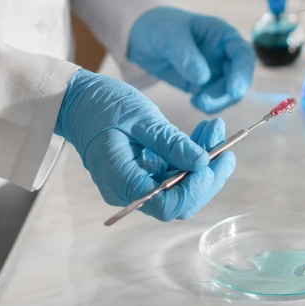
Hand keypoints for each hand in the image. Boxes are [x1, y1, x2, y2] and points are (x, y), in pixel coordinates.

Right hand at [55, 69, 234, 220]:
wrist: (77, 100)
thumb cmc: (101, 105)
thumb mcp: (140, 118)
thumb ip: (171, 142)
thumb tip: (203, 162)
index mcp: (122, 182)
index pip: (168, 205)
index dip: (196, 188)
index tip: (214, 161)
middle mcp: (129, 191)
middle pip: (179, 200)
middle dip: (207, 175)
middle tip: (227, 146)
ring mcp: (137, 183)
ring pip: (181, 187)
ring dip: (204, 161)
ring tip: (216, 129)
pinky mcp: (144, 172)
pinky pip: (174, 173)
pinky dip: (191, 156)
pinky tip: (204, 134)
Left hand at [128, 7, 254, 113]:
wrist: (143, 38)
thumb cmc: (159, 26)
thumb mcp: (169, 36)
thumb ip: (185, 55)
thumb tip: (203, 78)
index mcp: (223, 35)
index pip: (243, 54)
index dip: (242, 73)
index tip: (233, 91)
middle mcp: (224, 54)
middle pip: (240, 78)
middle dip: (228, 94)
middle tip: (206, 102)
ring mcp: (216, 71)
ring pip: (228, 92)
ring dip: (218, 102)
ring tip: (196, 102)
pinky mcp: (204, 85)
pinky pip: (214, 99)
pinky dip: (208, 104)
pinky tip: (194, 101)